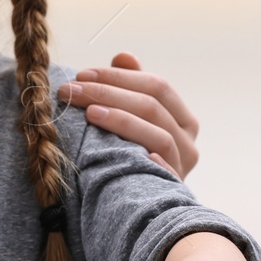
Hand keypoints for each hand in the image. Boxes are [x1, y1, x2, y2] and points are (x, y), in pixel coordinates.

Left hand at [57, 52, 199, 176]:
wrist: (138, 204)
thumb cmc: (132, 153)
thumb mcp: (132, 118)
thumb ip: (130, 86)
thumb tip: (124, 56)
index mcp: (182, 117)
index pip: (156, 85)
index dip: (118, 77)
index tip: (82, 75)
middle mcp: (188, 140)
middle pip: (152, 106)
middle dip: (109, 93)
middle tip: (72, 91)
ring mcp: (182, 165)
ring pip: (157, 135)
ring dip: (120, 120)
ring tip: (89, 113)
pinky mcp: (172, 189)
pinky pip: (164, 171)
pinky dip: (150, 160)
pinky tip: (122, 150)